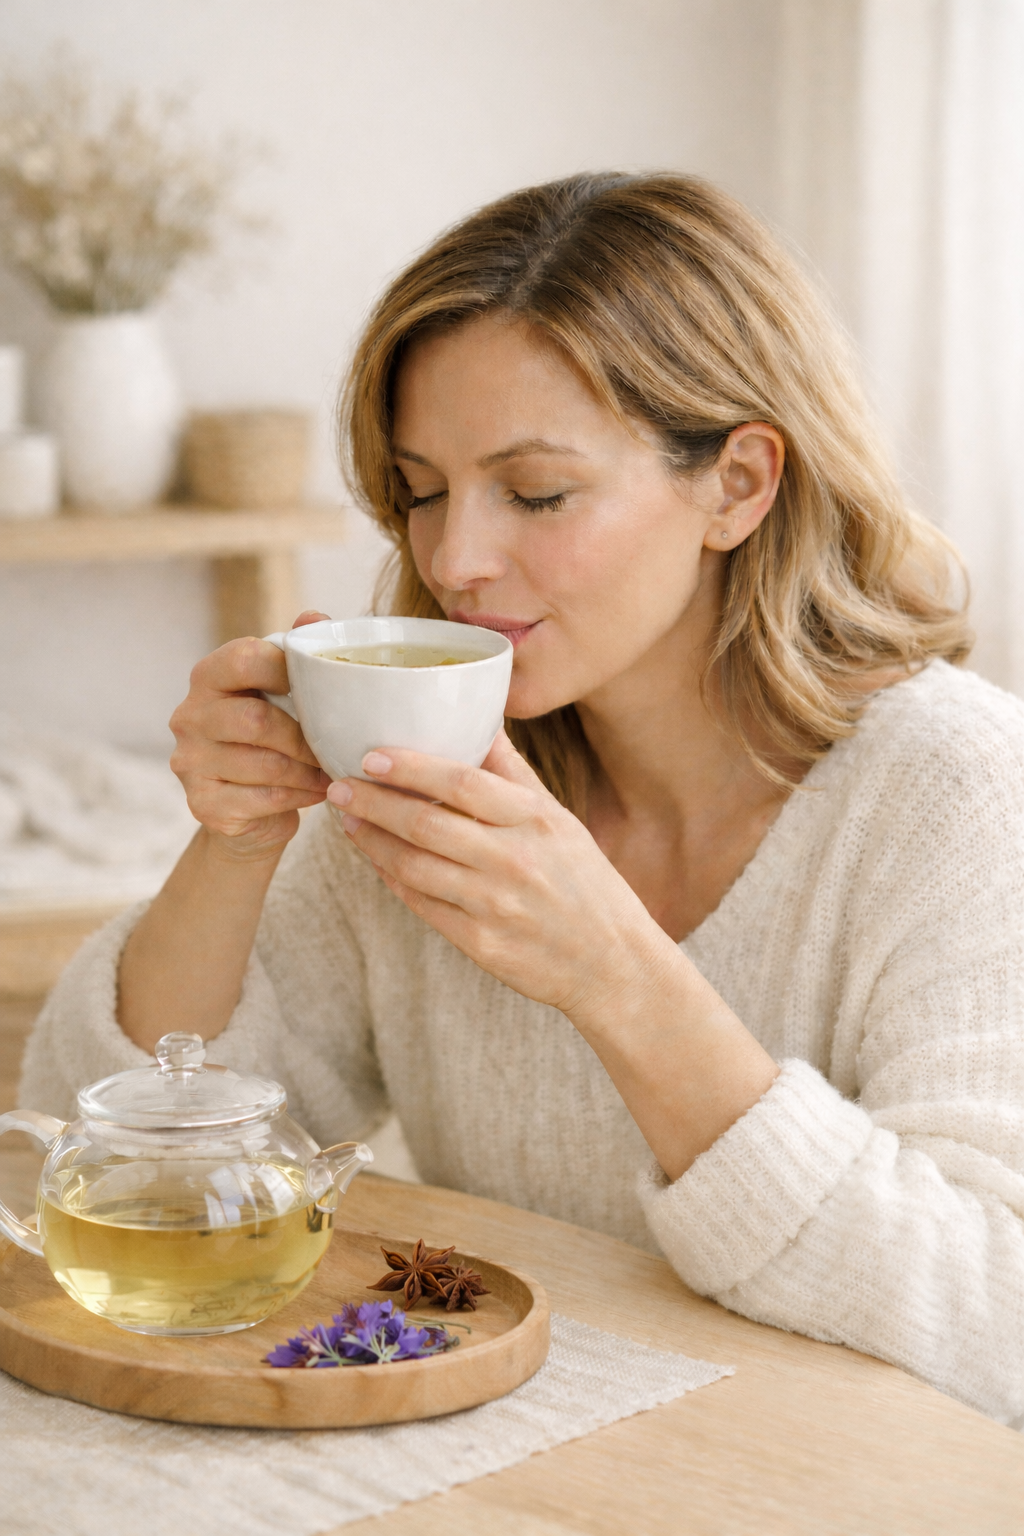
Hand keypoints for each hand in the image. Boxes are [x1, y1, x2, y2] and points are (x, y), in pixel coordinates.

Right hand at [170, 611, 330, 860]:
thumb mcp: (281, 692)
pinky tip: (315, 793)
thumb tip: (315, 618)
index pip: (242, 659)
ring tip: (332, 772)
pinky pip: (264, 798)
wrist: (249, 810)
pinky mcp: (203, 803)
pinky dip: (299, 797)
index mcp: (207, 677)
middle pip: (255, 720)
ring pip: (265, 764)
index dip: (286, 670)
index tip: (318, 690)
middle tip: (333, 747)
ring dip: (308, 771)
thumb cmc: (271, 739)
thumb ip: (295, 654)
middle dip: (304, 737)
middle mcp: (188, 717)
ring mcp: (190, 762)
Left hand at [325, 732, 675, 1021]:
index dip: (411, 768)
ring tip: (348, 819)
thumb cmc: (585, 884)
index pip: (463, 783)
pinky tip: (374, 860)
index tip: (371, 755)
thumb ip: (514, 774)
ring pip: (415, 866)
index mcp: (535, 820)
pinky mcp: (480, 943)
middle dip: (375, 802)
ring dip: (372, 841)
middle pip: (427, 823)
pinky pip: (422, 905)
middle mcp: (514, 860)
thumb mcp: (560, 821)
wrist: (612, 963)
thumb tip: (481, 718)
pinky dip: (392, 880)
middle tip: (338, 784)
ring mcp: (495, 905)